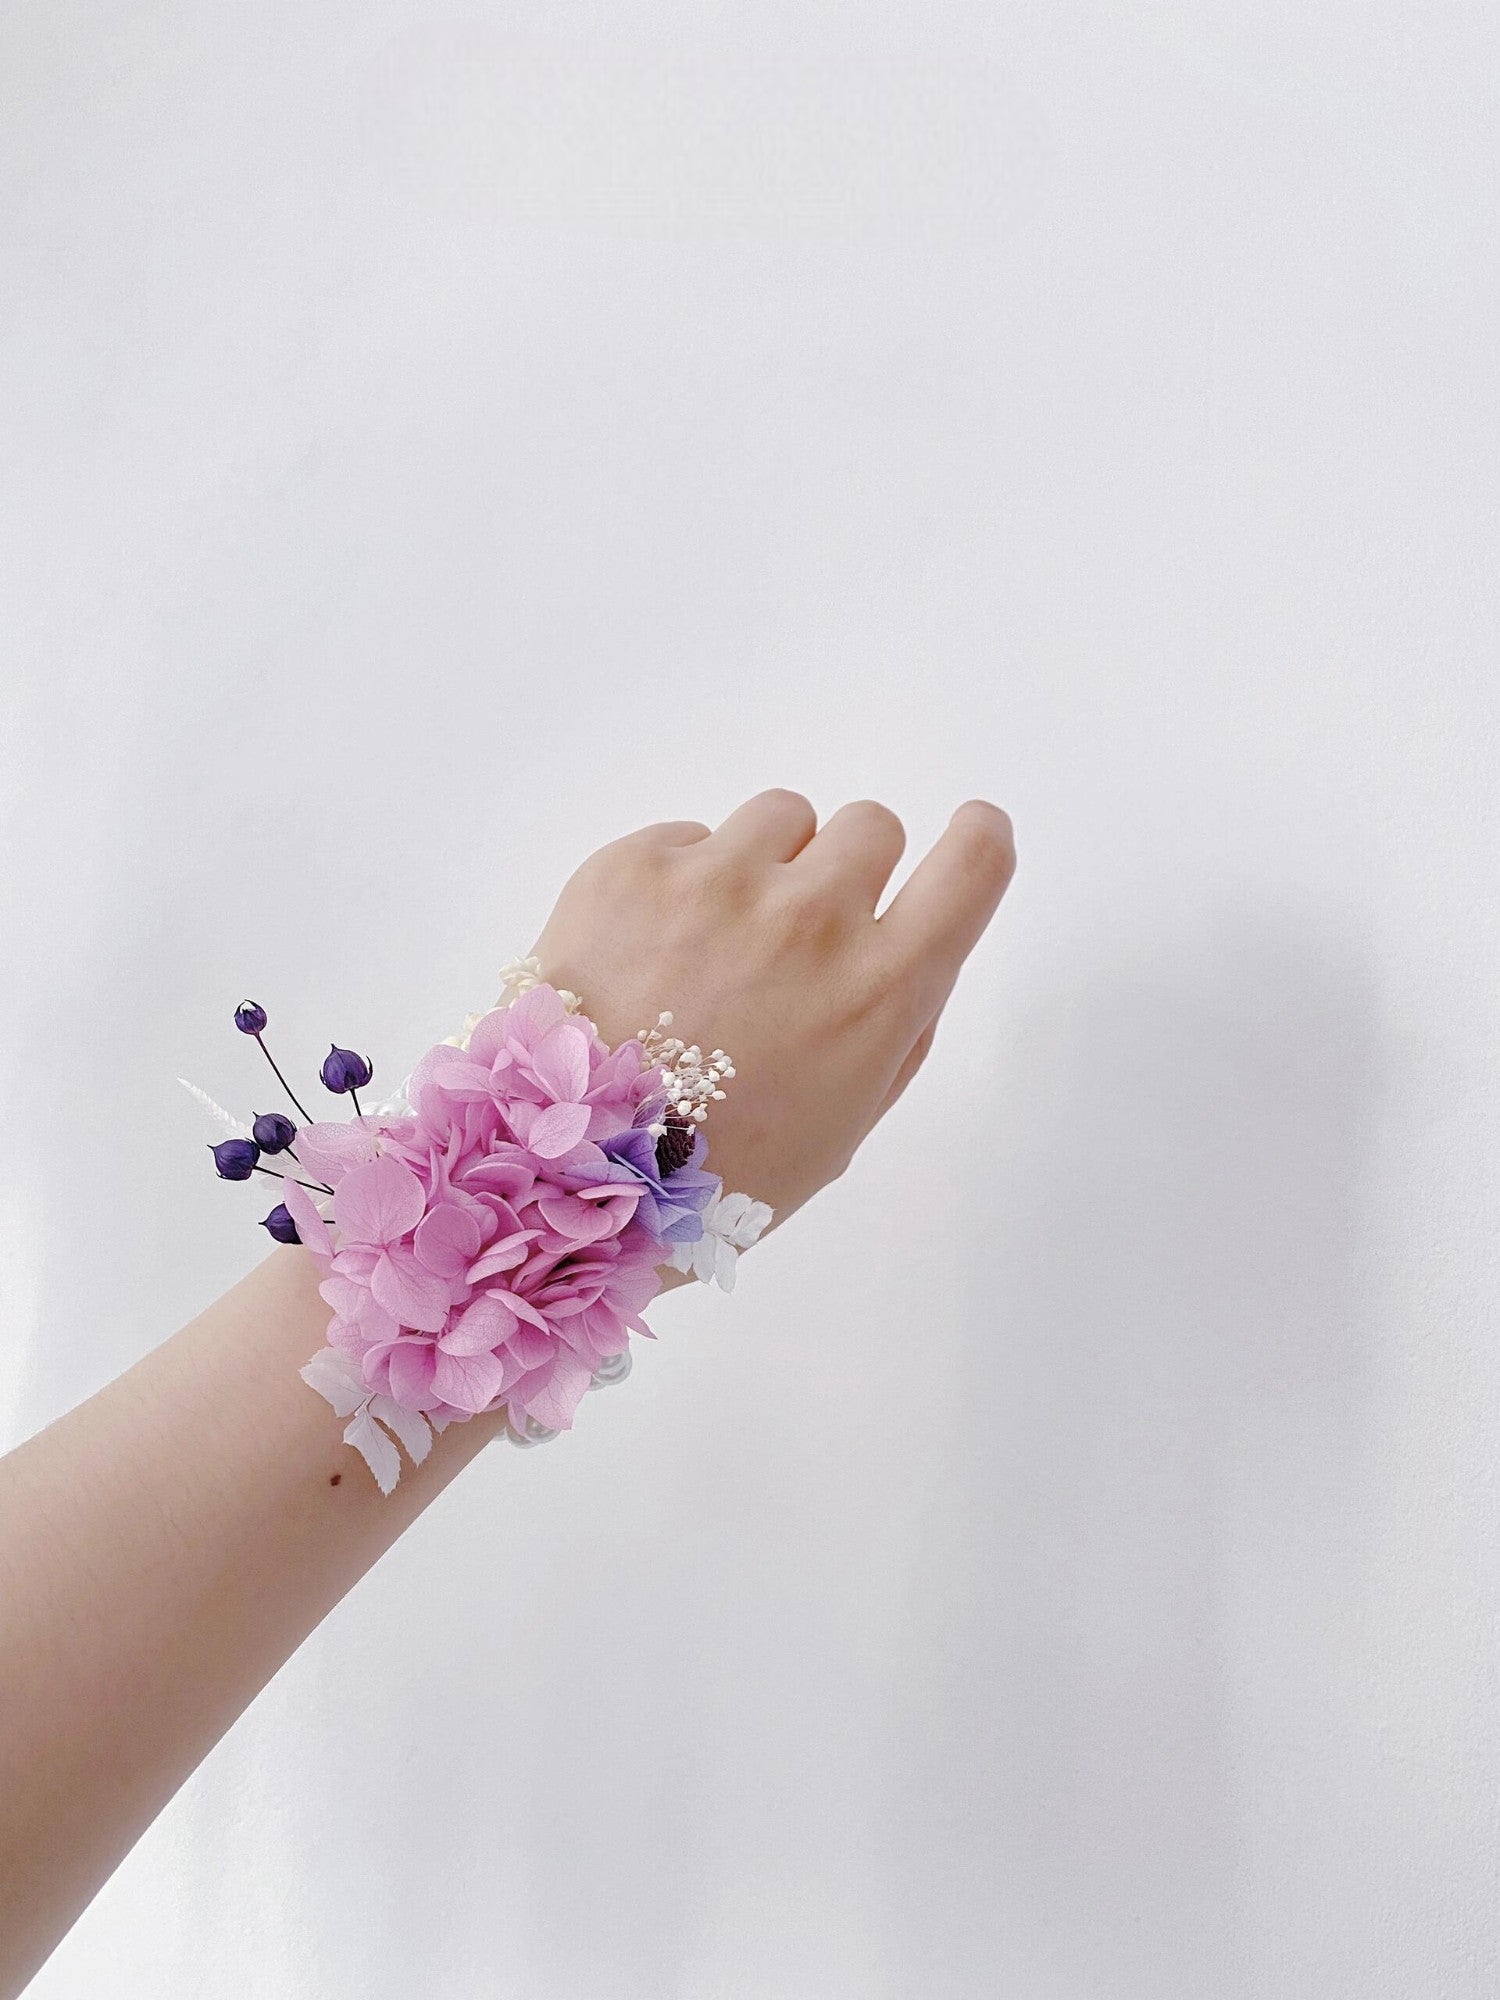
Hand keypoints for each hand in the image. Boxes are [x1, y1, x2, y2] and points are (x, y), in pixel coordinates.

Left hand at [531, 791, 1016, 1224]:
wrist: (567, 1173)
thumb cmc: (722, 1171)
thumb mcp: (845, 1122)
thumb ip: (896, 1025)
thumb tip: (906, 949)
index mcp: (880, 988)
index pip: (973, 864)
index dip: (978, 840)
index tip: (968, 837)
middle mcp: (810, 916)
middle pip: (872, 826)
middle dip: (848, 870)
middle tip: (798, 934)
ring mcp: (718, 882)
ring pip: (782, 816)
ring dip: (766, 865)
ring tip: (714, 943)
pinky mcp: (634, 865)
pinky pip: (689, 837)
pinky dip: (681, 882)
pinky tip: (648, 953)